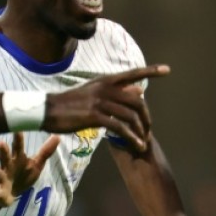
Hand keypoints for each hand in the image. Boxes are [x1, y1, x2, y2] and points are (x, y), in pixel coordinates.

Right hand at [0, 133, 59, 206]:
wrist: (9, 193)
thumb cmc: (23, 174)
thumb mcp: (36, 164)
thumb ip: (45, 151)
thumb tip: (58, 135)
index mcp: (17, 158)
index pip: (18, 146)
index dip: (18, 138)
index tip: (17, 129)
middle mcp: (7, 166)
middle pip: (5, 157)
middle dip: (3, 151)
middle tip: (0, 143)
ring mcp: (2, 179)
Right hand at [42, 65, 168, 151]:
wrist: (48, 110)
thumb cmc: (70, 103)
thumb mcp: (94, 92)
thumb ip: (116, 92)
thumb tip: (139, 90)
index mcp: (105, 80)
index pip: (132, 73)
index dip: (151, 71)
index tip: (167, 70)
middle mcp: (105, 88)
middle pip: (137, 100)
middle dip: (146, 116)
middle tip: (148, 129)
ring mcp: (100, 102)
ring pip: (130, 115)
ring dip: (140, 131)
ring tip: (142, 142)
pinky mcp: (95, 116)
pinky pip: (119, 127)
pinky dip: (130, 138)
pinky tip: (135, 145)